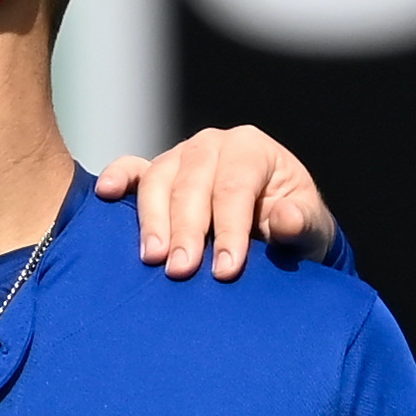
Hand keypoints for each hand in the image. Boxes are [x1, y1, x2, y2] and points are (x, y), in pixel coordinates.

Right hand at [100, 125, 341, 279]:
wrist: (276, 228)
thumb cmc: (292, 227)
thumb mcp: (309, 230)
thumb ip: (301, 224)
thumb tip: (285, 218)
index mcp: (251, 150)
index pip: (234, 187)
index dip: (229, 229)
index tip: (226, 270)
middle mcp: (213, 145)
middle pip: (192, 183)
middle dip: (186, 230)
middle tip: (182, 270)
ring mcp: (181, 156)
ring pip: (158, 179)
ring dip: (152, 220)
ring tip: (152, 258)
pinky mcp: (158, 173)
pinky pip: (133, 169)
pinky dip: (117, 178)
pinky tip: (106, 193)